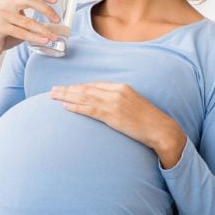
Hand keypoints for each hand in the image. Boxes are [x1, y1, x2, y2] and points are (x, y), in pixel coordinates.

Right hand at [0, 0, 61, 81]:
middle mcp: (4, 5)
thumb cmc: (4, 35)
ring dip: (43, 29)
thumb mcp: (18, 24)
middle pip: (29, 0)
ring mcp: (1, 15)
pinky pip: (21, 32)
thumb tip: (51, 24)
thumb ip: (30, 20)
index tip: (55, 1)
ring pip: (28, 20)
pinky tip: (44, 40)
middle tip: (57, 19)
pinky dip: (35, 37)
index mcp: (9, 1)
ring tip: (54, 36)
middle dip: (46, 9)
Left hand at [50, 82, 186, 168]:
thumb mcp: (133, 103)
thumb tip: (103, 103)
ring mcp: (113, 103)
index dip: (78, 87)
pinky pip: (90, 110)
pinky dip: (76, 107)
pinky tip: (66, 107)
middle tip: (53, 90)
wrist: (161, 129)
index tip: (67, 88)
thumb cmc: (148, 119)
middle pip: (86, 89)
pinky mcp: (112, 115)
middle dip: (68, 89)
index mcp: (121, 87)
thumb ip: (118, 99)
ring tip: (53, 96)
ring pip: (84, 97)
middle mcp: (115, 92)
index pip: (94, 85)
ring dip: (67, 96)